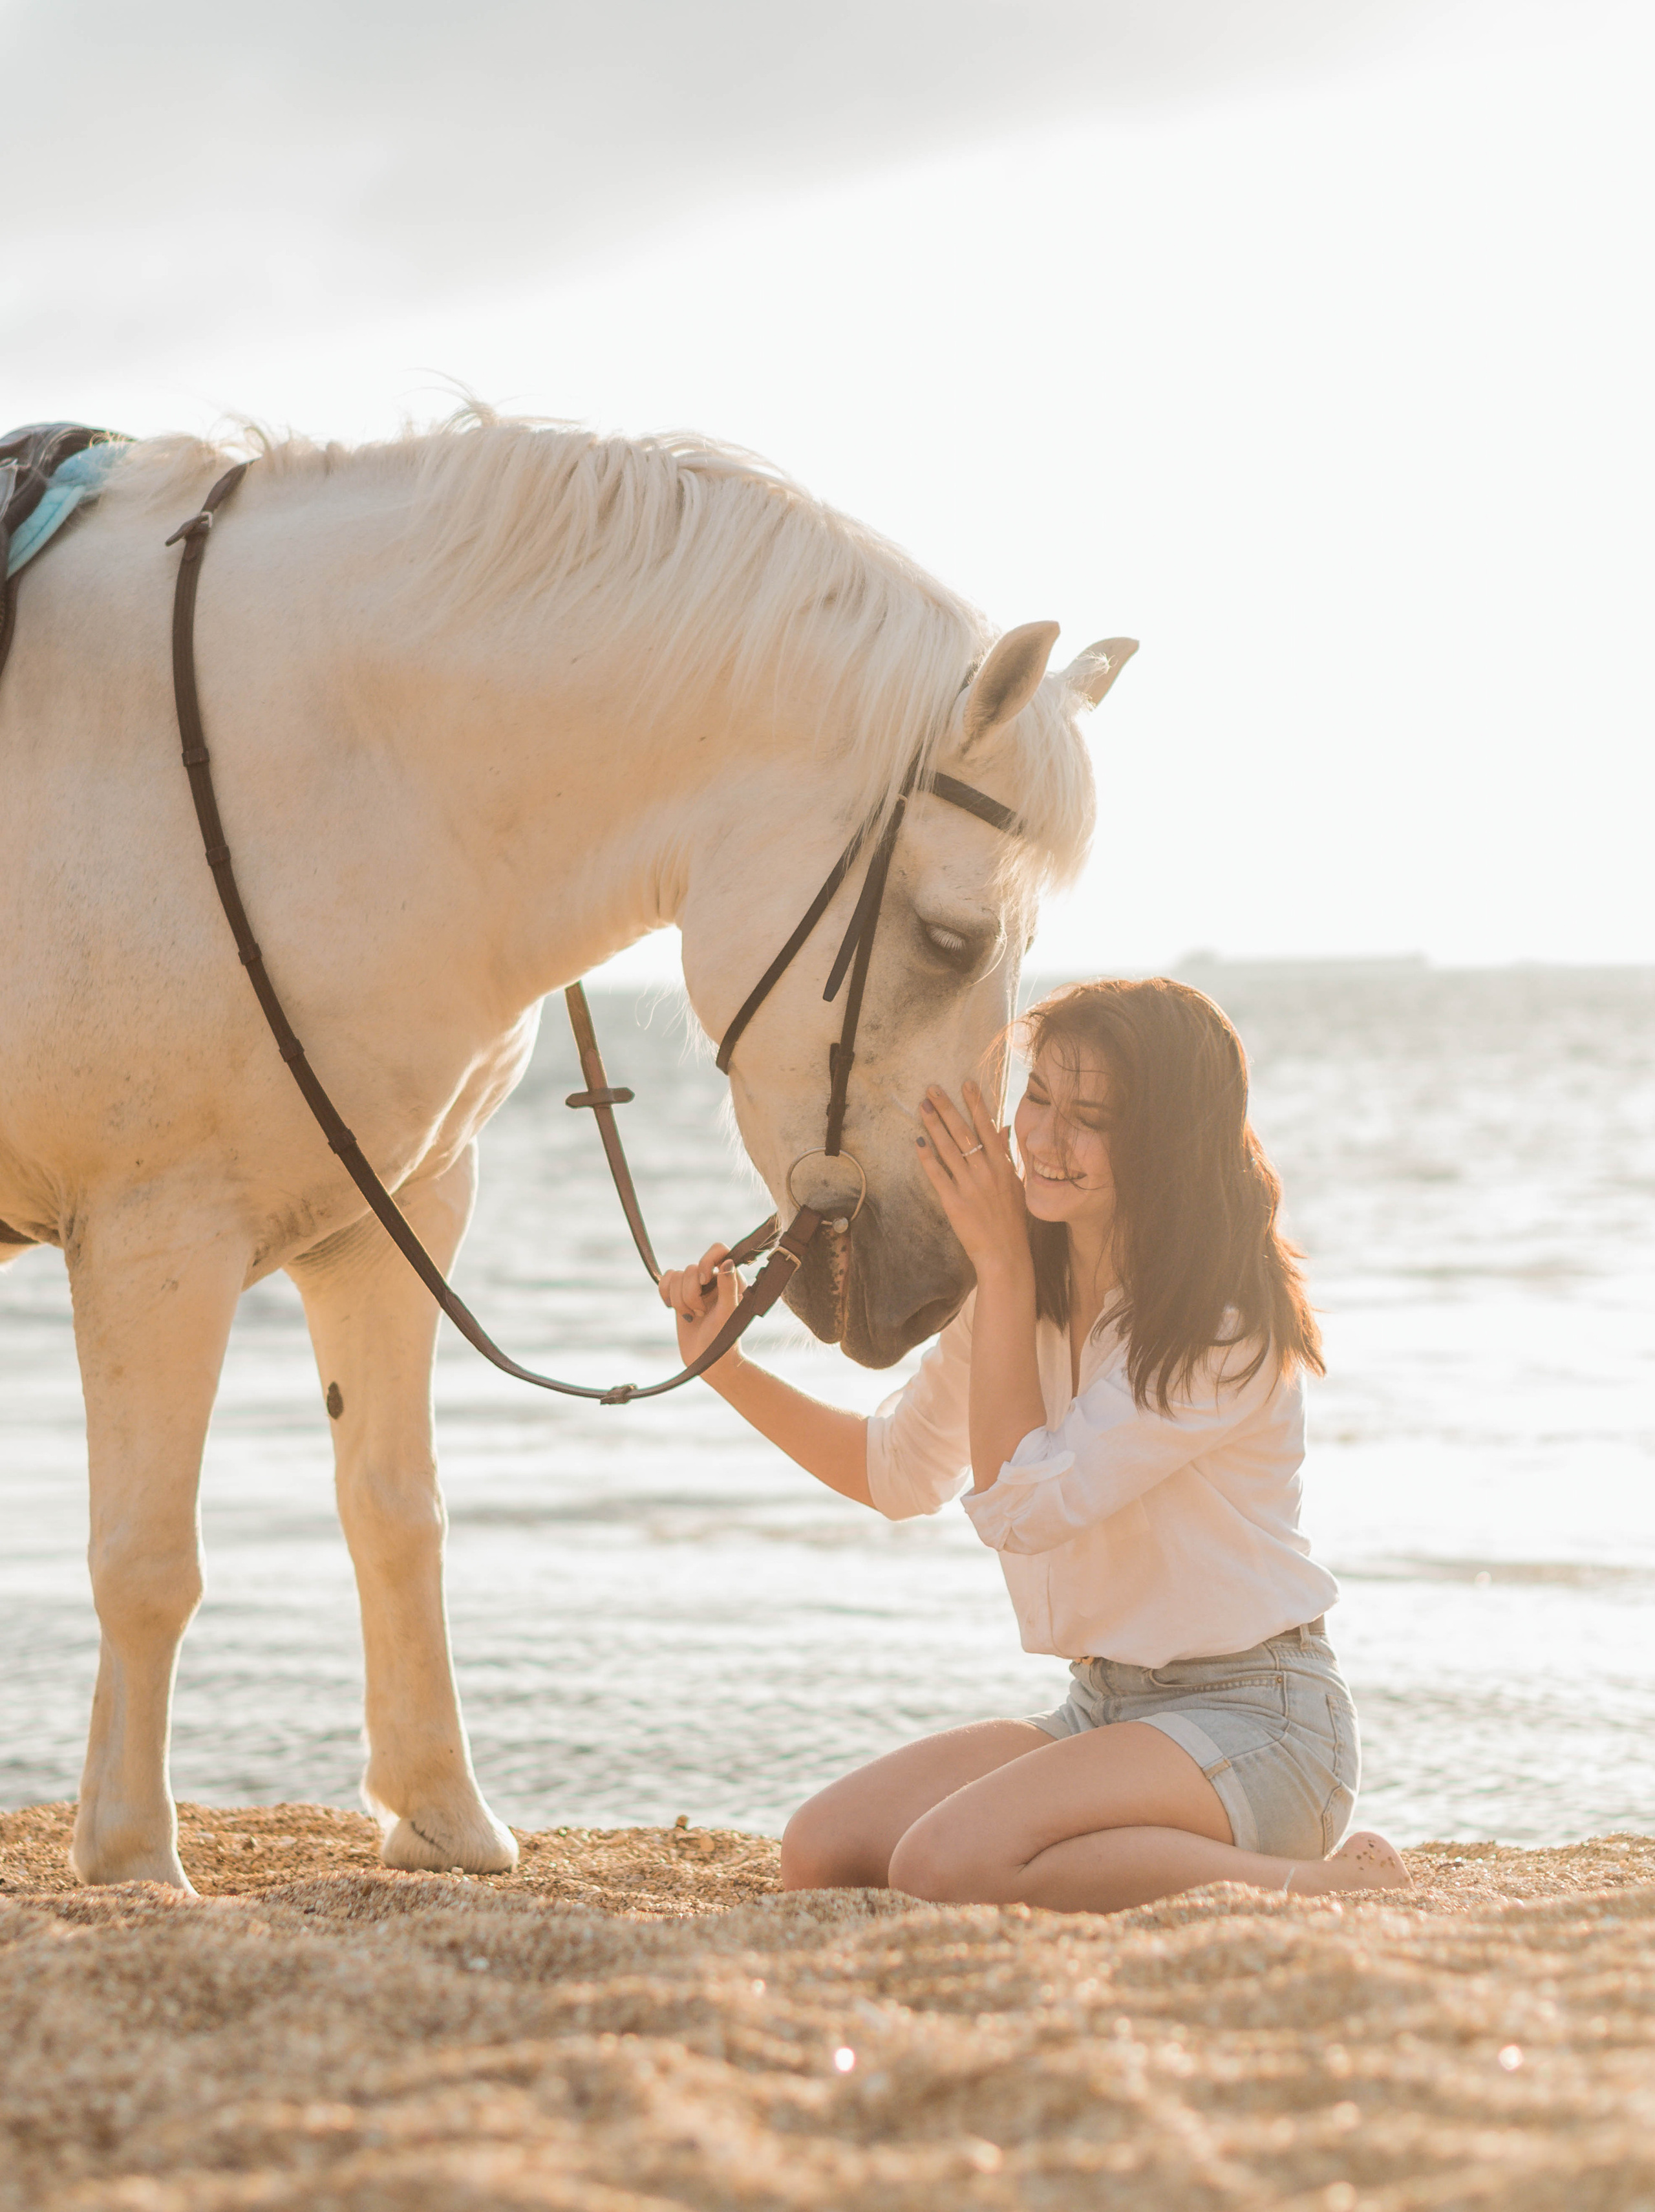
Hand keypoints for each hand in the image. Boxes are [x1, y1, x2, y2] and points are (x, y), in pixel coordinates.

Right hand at [657, 1242, 743, 1376]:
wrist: (707, 1362)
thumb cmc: (723, 1340)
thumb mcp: (728, 1314)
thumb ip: (729, 1287)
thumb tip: (727, 1262)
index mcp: (731, 1279)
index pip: (718, 1250)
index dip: (706, 1260)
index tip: (704, 1280)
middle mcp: (713, 1279)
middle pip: (692, 1268)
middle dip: (691, 1294)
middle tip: (702, 1313)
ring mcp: (695, 1287)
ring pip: (677, 1276)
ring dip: (680, 1300)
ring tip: (693, 1316)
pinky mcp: (679, 1295)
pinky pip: (666, 1280)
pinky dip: (665, 1293)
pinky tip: (673, 1308)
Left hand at [915, 1080, 1030, 1278]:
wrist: (1005, 1253)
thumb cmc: (1011, 1220)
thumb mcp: (1016, 1184)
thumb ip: (1007, 1155)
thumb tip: (1004, 1129)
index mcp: (1003, 1166)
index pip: (987, 1128)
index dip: (976, 1104)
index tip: (966, 1084)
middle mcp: (986, 1172)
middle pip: (963, 1132)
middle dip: (947, 1107)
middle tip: (932, 1088)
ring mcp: (969, 1186)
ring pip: (948, 1149)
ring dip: (933, 1125)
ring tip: (922, 1106)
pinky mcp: (953, 1202)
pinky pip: (937, 1174)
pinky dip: (927, 1157)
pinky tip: (918, 1142)